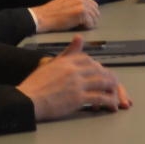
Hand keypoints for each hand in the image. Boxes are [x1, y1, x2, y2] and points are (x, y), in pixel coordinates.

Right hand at [16, 37, 130, 119]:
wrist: (26, 100)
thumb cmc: (35, 85)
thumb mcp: (51, 64)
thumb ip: (67, 52)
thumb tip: (80, 37)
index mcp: (68, 61)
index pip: (91, 61)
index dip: (99, 69)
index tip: (102, 76)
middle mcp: (75, 70)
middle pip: (101, 71)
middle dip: (110, 80)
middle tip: (115, 87)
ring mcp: (78, 83)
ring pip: (104, 83)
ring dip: (114, 90)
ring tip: (117, 97)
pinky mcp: (78, 98)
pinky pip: (100, 98)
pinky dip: (109, 102)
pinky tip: (112, 106)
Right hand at [29, 0, 100, 32]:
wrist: (42, 18)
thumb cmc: (51, 14)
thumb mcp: (66, 3)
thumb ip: (77, 4)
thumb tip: (88, 12)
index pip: (92, 4)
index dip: (90, 14)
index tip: (84, 20)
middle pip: (95, 10)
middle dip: (91, 19)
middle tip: (83, 25)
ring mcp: (81, 4)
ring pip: (94, 17)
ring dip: (89, 24)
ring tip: (79, 26)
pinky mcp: (81, 12)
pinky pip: (91, 23)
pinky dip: (86, 27)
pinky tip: (78, 27)